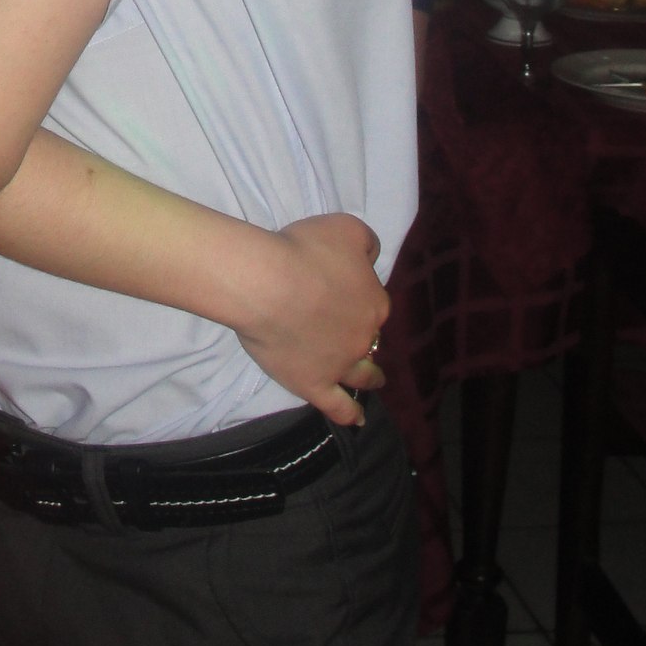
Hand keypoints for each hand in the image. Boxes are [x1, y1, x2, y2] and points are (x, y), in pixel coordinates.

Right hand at [236, 213, 389, 429]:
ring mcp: (341, 364)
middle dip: (363, 332)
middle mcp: (364, 336)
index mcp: (373, 301)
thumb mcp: (345, 227)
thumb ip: (366, 242)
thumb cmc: (304, 250)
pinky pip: (338, 406)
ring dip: (371, 377)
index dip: (358, 293)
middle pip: (369, 335)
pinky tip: (358, 418)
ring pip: (363, 374)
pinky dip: (351, 414)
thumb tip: (372, 257)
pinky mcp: (314, 384)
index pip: (373, 299)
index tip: (342, 287)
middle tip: (348, 327)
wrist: (269, 284)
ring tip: (375, 379)